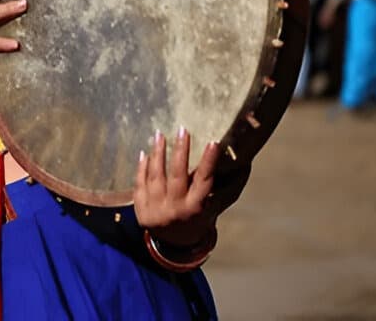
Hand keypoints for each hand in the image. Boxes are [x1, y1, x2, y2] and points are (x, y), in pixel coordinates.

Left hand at [134, 129, 219, 248]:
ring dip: (157, 154)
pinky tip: (144, 152)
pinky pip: (140, 184)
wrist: (173, 245)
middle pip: (177, 176)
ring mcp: (156, 209)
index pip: (204, 182)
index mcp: (195, 209)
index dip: (208, 162)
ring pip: (155, 177)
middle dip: (180, 152)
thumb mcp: (208, 209)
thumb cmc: (196, 219)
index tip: (213, 143)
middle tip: (182, 131)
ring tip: (159, 135)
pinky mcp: (141, 210)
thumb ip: (212, 188)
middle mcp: (175, 209)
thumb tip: (236, 163)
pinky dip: (142, 167)